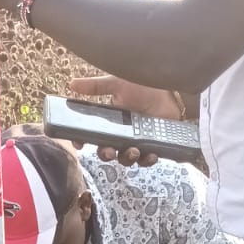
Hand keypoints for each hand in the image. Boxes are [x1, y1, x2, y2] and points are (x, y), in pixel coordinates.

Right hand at [67, 74, 182, 165]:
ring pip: (125, 159)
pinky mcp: (152, 146)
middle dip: (105, 154)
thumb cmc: (144, 85)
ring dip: (127, 158)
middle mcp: (121, 134)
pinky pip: (146, 160)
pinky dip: (147, 160)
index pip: (92, 135)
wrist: (170, 89)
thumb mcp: (117, 84)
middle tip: (108, 151)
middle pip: (107, 151)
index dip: (83, 141)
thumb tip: (72, 84)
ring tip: (134, 150)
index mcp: (110, 121)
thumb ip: (96, 86)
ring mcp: (136, 141)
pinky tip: (151, 154)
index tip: (79, 143)